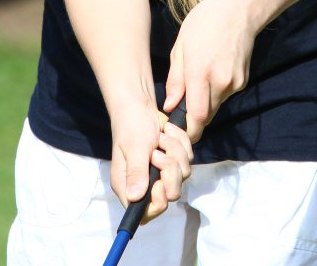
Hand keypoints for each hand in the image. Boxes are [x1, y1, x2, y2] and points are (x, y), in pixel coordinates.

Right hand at [108, 95, 192, 223]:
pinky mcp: (173, 161)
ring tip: (160, 137)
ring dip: (175, 151)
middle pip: (171, 194)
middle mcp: (144, 184)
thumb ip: (136, 172)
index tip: (160, 181)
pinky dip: (181, 143)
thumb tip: (135, 198)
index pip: (146, 213)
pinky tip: (167, 132)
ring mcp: (160, 173)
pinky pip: (188, 159)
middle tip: (158, 152)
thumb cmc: (131, 124)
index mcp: (128, 186)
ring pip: (183, 175)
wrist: (139, 104)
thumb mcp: (134, 147)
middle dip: (170, 170)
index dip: (158, 201)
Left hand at [165, 0, 258, 142]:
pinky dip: (216, 91)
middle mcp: (220, 82)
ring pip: (215, 106)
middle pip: (206, 116)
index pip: (197, 118)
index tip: (177, 129)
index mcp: (200, 73)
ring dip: (205, 102)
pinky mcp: (243, 81)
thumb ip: (175, 80)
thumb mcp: (180, 46)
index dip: (187, 129)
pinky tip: (213, 69)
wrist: (238, 9)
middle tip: (183, 103)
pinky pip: (225, 95)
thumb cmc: (203, 23)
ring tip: (199, 77)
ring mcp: (234, 83)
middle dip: (194, 116)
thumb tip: (170, 106)